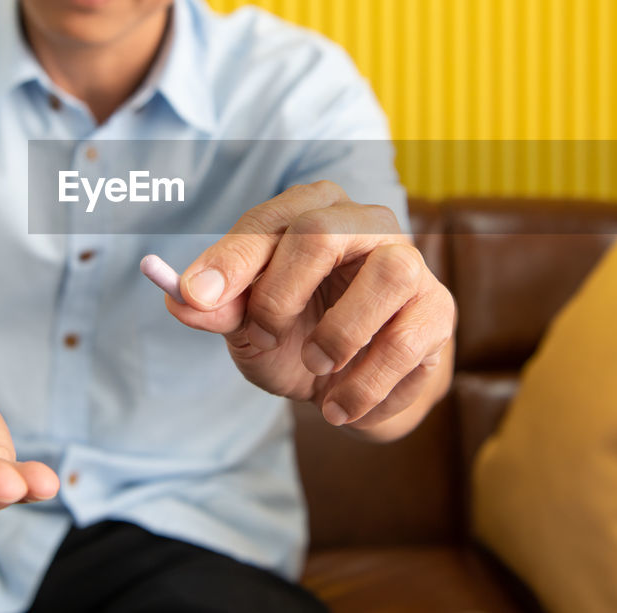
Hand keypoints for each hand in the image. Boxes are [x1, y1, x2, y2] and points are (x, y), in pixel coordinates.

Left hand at [164, 181, 455, 435]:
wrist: (352, 389)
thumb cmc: (296, 337)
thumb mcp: (248, 327)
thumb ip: (218, 310)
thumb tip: (178, 300)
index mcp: (312, 211)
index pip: (269, 220)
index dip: (231, 259)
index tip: (197, 297)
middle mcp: (364, 222)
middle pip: (323, 230)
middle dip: (282, 291)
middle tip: (263, 337)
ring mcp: (408, 262)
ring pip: (388, 274)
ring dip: (340, 334)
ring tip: (316, 373)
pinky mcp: (437, 310)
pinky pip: (410, 339)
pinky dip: (368, 381)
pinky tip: (341, 405)